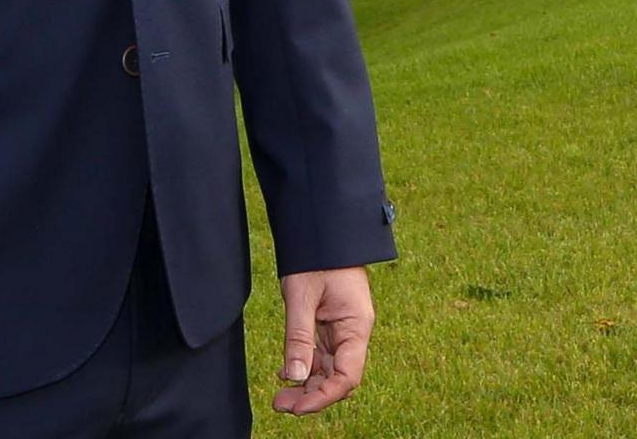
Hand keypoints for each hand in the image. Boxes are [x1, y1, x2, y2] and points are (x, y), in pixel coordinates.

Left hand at [273, 265, 373, 413]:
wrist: (322, 229)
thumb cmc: (317, 257)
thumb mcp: (302, 297)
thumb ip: (298, 337)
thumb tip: (293, 376)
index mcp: (357, 326)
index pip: (348, 376)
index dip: (324, 397)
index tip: (297, 407)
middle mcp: (353, 332)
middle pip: (337, 377)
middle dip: (311, 395)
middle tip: (280, 404)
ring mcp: (342, 330)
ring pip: (328, 369)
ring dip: (306, 384)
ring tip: (279, 396)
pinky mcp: (330, 325)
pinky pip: (320, 355)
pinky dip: (304, 366)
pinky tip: (284, 373)